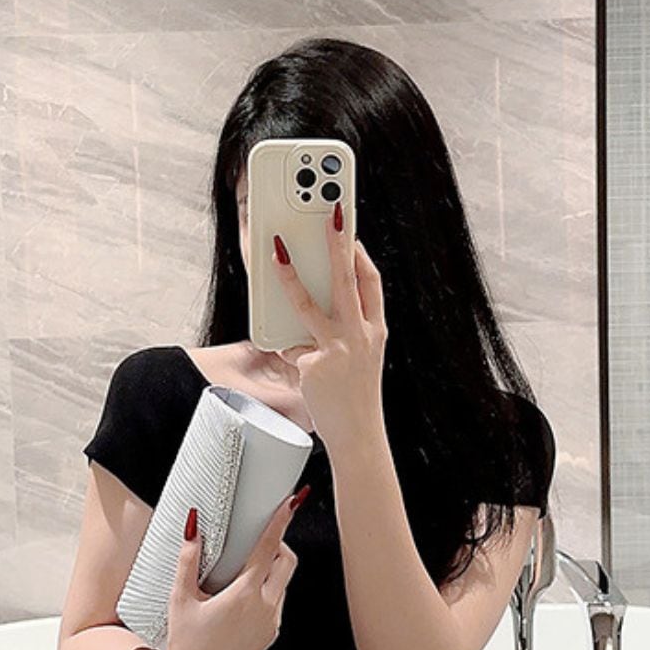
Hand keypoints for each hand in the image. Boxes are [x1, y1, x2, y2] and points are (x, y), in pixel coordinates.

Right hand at [161, 491, 303, 649]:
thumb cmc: (183, 643)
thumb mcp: (180, 599)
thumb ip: (188, 560)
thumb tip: (193, 524)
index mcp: (244, 594)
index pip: (269, 548)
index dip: (281, 520)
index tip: (292, 500)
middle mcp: (265, 608)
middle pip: (287, 562)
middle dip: (279, 545)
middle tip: (258, 540)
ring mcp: (271, 623)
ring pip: (283, 584)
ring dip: (271, 571)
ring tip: (241, 573)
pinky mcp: (270, 636)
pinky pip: (277, 604)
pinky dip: (266, 593)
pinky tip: (240, 600)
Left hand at [270, 204, 387, 457]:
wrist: (358, 438)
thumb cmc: (356, 402)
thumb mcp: (358, 362)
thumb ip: (340, 336)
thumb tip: (304, 316)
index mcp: (375, 333)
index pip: (370, 284)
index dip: (359, 254)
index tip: (347, 229)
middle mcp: (360, 337)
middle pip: (346, 280)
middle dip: (336, 242)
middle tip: (325, 211)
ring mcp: (338, 350)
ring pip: (309, 304)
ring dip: (290, 274)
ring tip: (274, 249)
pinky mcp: (315, 366)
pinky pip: (294, 350)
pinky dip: (292, 357)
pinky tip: (296, 368)